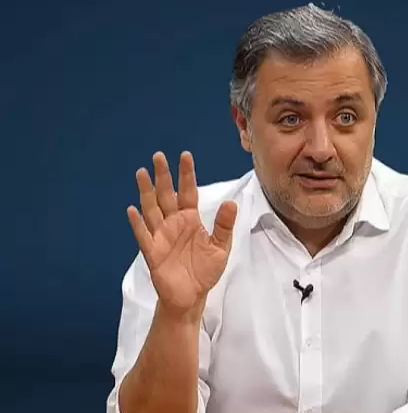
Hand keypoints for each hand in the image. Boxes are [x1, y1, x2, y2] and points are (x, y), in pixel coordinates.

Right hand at [126, 151, 237, 318]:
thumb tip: (231, 203)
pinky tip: (132, 210)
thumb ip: (224, 226)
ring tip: (141, 173)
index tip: (185, 156)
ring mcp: (161, 236)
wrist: (191, 296)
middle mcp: (173, 223)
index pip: (188, 192)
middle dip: (162, 176)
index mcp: (190, 219)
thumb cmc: (205, 271)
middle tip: (158, 155)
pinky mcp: (153, 252)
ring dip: (146, 192)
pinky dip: (137, 223)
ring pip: (151, 210)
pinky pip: (144, 236)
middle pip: (166, 195)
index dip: (186, 175)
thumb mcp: (221, 247)